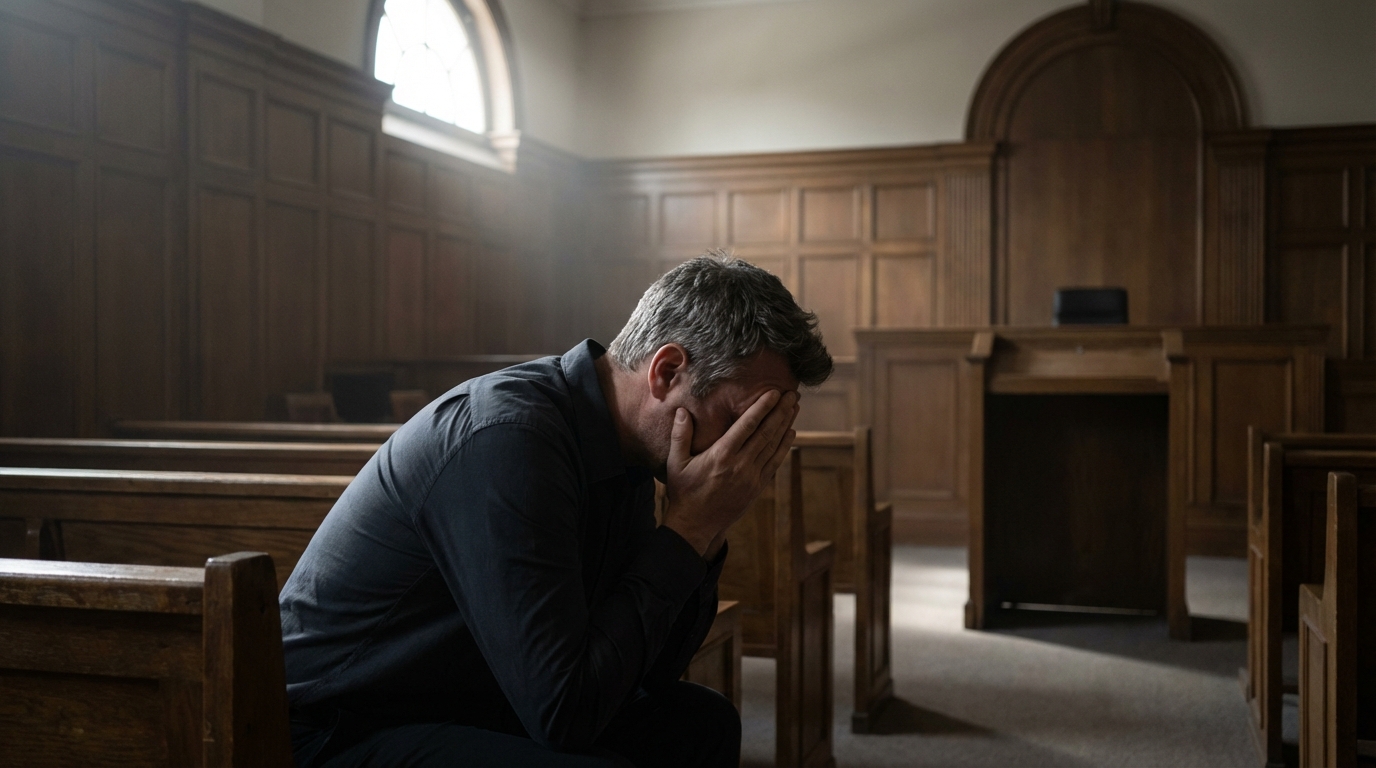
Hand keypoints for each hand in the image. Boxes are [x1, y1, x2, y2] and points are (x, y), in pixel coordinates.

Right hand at [660, 389, 798, 556]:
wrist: (695, 525)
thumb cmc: (684, 491)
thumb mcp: (675, 462)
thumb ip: (679, 435)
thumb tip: (682, 410)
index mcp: (722, 456)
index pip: (747, 426)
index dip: (762, 407)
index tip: (773, 392)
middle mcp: (740, 465)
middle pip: (766, 433)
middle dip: (780, 411)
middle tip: (792, 394)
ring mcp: (751, 477)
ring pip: (774, 446)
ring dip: (785, 425)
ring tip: (794, 407)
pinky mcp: (757, 487)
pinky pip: (774, 463)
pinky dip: (784, 447)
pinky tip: (790, 433)